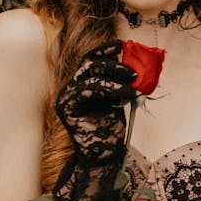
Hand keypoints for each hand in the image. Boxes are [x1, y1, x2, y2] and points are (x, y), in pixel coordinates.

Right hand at [56, 40, 136, 165]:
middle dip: (113, 63)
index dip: (103, 50)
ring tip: (134, 82)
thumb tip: (135, 64)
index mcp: (81, 85)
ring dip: (115, 76)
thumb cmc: (110, 130)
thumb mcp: (117, 100)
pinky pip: (88, 90)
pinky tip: (129, 95)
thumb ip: (119, 82)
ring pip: (90, 75)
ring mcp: (66, 98)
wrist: (104, 156)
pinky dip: (111, 89)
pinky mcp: (66, 108)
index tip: (121, 44)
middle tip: (134, 70)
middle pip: (88, 64)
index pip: (89, 60)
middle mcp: (71, 89)